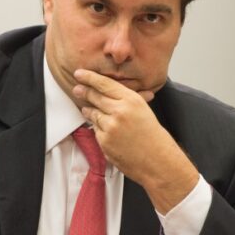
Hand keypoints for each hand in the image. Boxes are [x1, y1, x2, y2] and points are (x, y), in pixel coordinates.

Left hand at [73, 69, 198, 212]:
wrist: (157, 161)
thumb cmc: (152, 135)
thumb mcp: (142, 109)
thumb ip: (125, 98)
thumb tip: (106, 88)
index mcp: (131, 100)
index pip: (105, 84)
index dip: (90, 77)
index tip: (79, 73)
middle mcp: (120, 111)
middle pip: (95, 96)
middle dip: (84, 92)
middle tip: (77, 89)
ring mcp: (110, 127)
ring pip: (93, 114)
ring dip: (89, 111)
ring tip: (88, 109)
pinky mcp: (104, 141)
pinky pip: (95, 130)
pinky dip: (98, 129)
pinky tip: (105, 130)